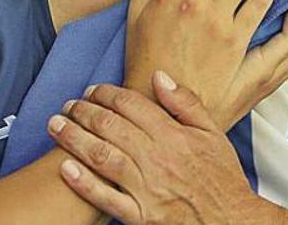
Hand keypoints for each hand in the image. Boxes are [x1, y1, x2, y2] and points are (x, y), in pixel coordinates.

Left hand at [49, 75, 287, 223]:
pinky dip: (84, 184)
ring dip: (75, 139)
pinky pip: (106, 199)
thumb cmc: (222, 180)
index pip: (132, 105)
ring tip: (56, 126)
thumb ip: (187, 103)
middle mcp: (158, 159)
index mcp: (175, 136)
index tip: (92, 90)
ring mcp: (147, 189)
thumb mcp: (214, 134)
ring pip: (103, 157)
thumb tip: (160, 76)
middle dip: (84, 112)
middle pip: (111, 127)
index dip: (107, 94)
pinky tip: (65, 169)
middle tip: (68, 105)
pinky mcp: (140, 216)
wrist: (231, 223)